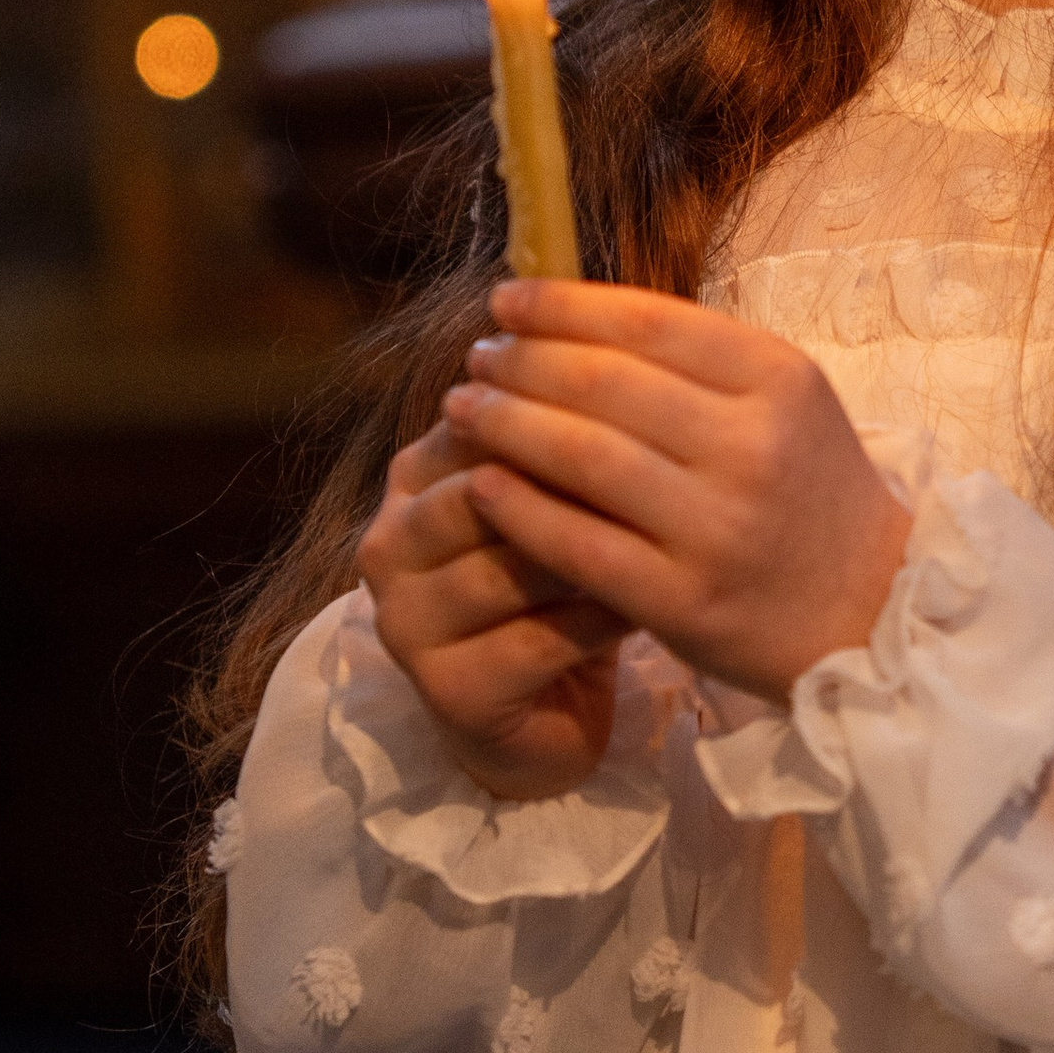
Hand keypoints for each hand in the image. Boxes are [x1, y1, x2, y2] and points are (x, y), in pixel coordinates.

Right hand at [355, 412, 626, 801]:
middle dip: (572, 477)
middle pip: (481, 489)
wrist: (549, 708)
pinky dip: (596, 618)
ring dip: (590, 549)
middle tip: (662, 465)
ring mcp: (408, 621)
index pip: (477, 418)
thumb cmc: (562, 580)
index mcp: (412, 475)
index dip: (564, 405)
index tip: (650, 398)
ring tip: (662, 535)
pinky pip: (535, 640)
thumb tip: (633, 344)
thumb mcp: (560, 493)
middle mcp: (390, 543)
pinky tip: (646, 605)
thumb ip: (567, 427)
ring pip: (506, 566)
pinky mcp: (448, 691)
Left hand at [442, 281, 911, 703]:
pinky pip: (578, 541)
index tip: (506, 299)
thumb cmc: (810, 493)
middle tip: (475, 356)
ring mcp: (718, 526)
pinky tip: (481, 484)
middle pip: (604, 383)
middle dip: (520, 361)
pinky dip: (519, 508)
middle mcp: (752, 446)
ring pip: (582, 456)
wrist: (871, 610)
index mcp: (779, 380)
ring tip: (461, 409)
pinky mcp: (683, 599)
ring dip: (505, 424)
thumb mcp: (785, 404)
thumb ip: (697, 361)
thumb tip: (570, 315)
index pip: (649, 321)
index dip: (562, 305)